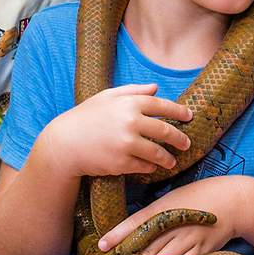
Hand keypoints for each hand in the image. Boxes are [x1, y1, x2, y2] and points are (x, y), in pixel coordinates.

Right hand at [42, 83, 192, 177]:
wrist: (64, 143)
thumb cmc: (85, 117)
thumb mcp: (107, 97)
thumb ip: (132, 90)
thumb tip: (155, 87)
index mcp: (129, 103)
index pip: (162, 106)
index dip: (179, 111)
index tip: (189, 116)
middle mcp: (131, 122)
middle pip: (166, 131)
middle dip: (180, 139)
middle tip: (186, 143)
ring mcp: (127, 143)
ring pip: (158, 152)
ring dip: (168, 158)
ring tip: (172, 161)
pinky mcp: (122, 162)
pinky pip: (144, 166)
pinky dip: (150, 167)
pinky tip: (152, 167)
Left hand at [98, 176, 251, 254]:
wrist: (234, 201)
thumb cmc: (199, 197)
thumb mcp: (172, 199)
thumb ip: (151, 216)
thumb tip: (127, 233)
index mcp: (166, 208)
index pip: (137, 221)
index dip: (118, 233)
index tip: (100, 246)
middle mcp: (175, 224)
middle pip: (147, 245)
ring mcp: (189, 239)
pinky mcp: (201, 252)